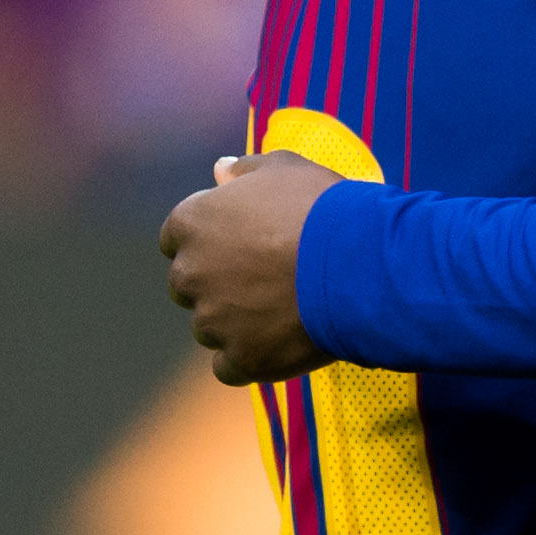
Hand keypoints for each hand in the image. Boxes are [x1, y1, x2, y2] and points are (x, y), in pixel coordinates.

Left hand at [162, 153, 344, 382]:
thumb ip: (244, 170)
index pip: (176, 237)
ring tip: (285, 306)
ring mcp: (213, 322)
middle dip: (217, 281)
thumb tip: (219, 170)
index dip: (210, 239)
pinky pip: (231, 366)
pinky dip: (250, 357)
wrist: (359, 263)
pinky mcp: (241, 359)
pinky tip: (281, 341)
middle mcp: (189, 274)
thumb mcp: (284, 168)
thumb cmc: (321, 207)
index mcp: (191, 222)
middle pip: (189, 284)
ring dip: (236, 320)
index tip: (242, 242)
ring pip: (211, 327)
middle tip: (266, 275)